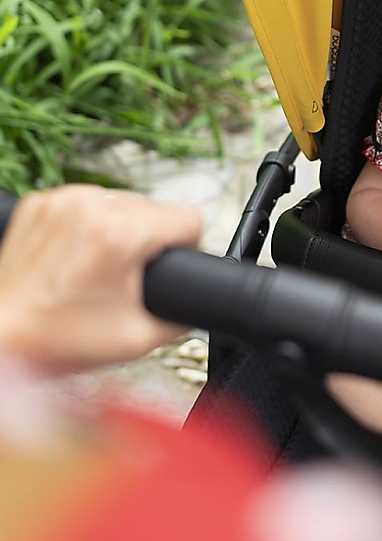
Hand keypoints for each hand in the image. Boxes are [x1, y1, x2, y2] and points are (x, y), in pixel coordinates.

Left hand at [0, 185, 201, 372]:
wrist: (1, 338)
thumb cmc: (55, 340)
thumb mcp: (139, 339)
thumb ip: (184, 317)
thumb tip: (201, 304)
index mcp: (119, 233)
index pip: (189, 217)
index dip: (188, 246)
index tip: (169, 265)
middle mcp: (90, 206)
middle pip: (155, 208)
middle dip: (149, 240)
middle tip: (125, 277)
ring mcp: (61, 200)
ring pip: (122, 202)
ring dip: (121, 229)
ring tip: (98, 268)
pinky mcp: (40, 203)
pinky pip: (87, 203)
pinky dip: (89, 225)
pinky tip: (76, 257)